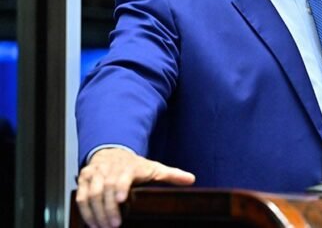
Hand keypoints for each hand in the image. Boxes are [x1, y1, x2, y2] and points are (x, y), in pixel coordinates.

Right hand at [75, 147, 195, 227]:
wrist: (112, 151)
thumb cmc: (134, 165)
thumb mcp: (154, 168)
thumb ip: (171, 175)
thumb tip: (191, 179)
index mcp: (127, 166)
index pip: (122, 177)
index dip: (120, 188)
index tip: (122, 200)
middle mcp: (109, 168)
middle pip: (104, 189)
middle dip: (107, 209)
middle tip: (113, 225)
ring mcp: (95, 173)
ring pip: (90, 194)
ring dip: (95, 213)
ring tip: (102, 227)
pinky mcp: (84, 179)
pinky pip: (80, 196)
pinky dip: (84, 211)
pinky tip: (91, 223)